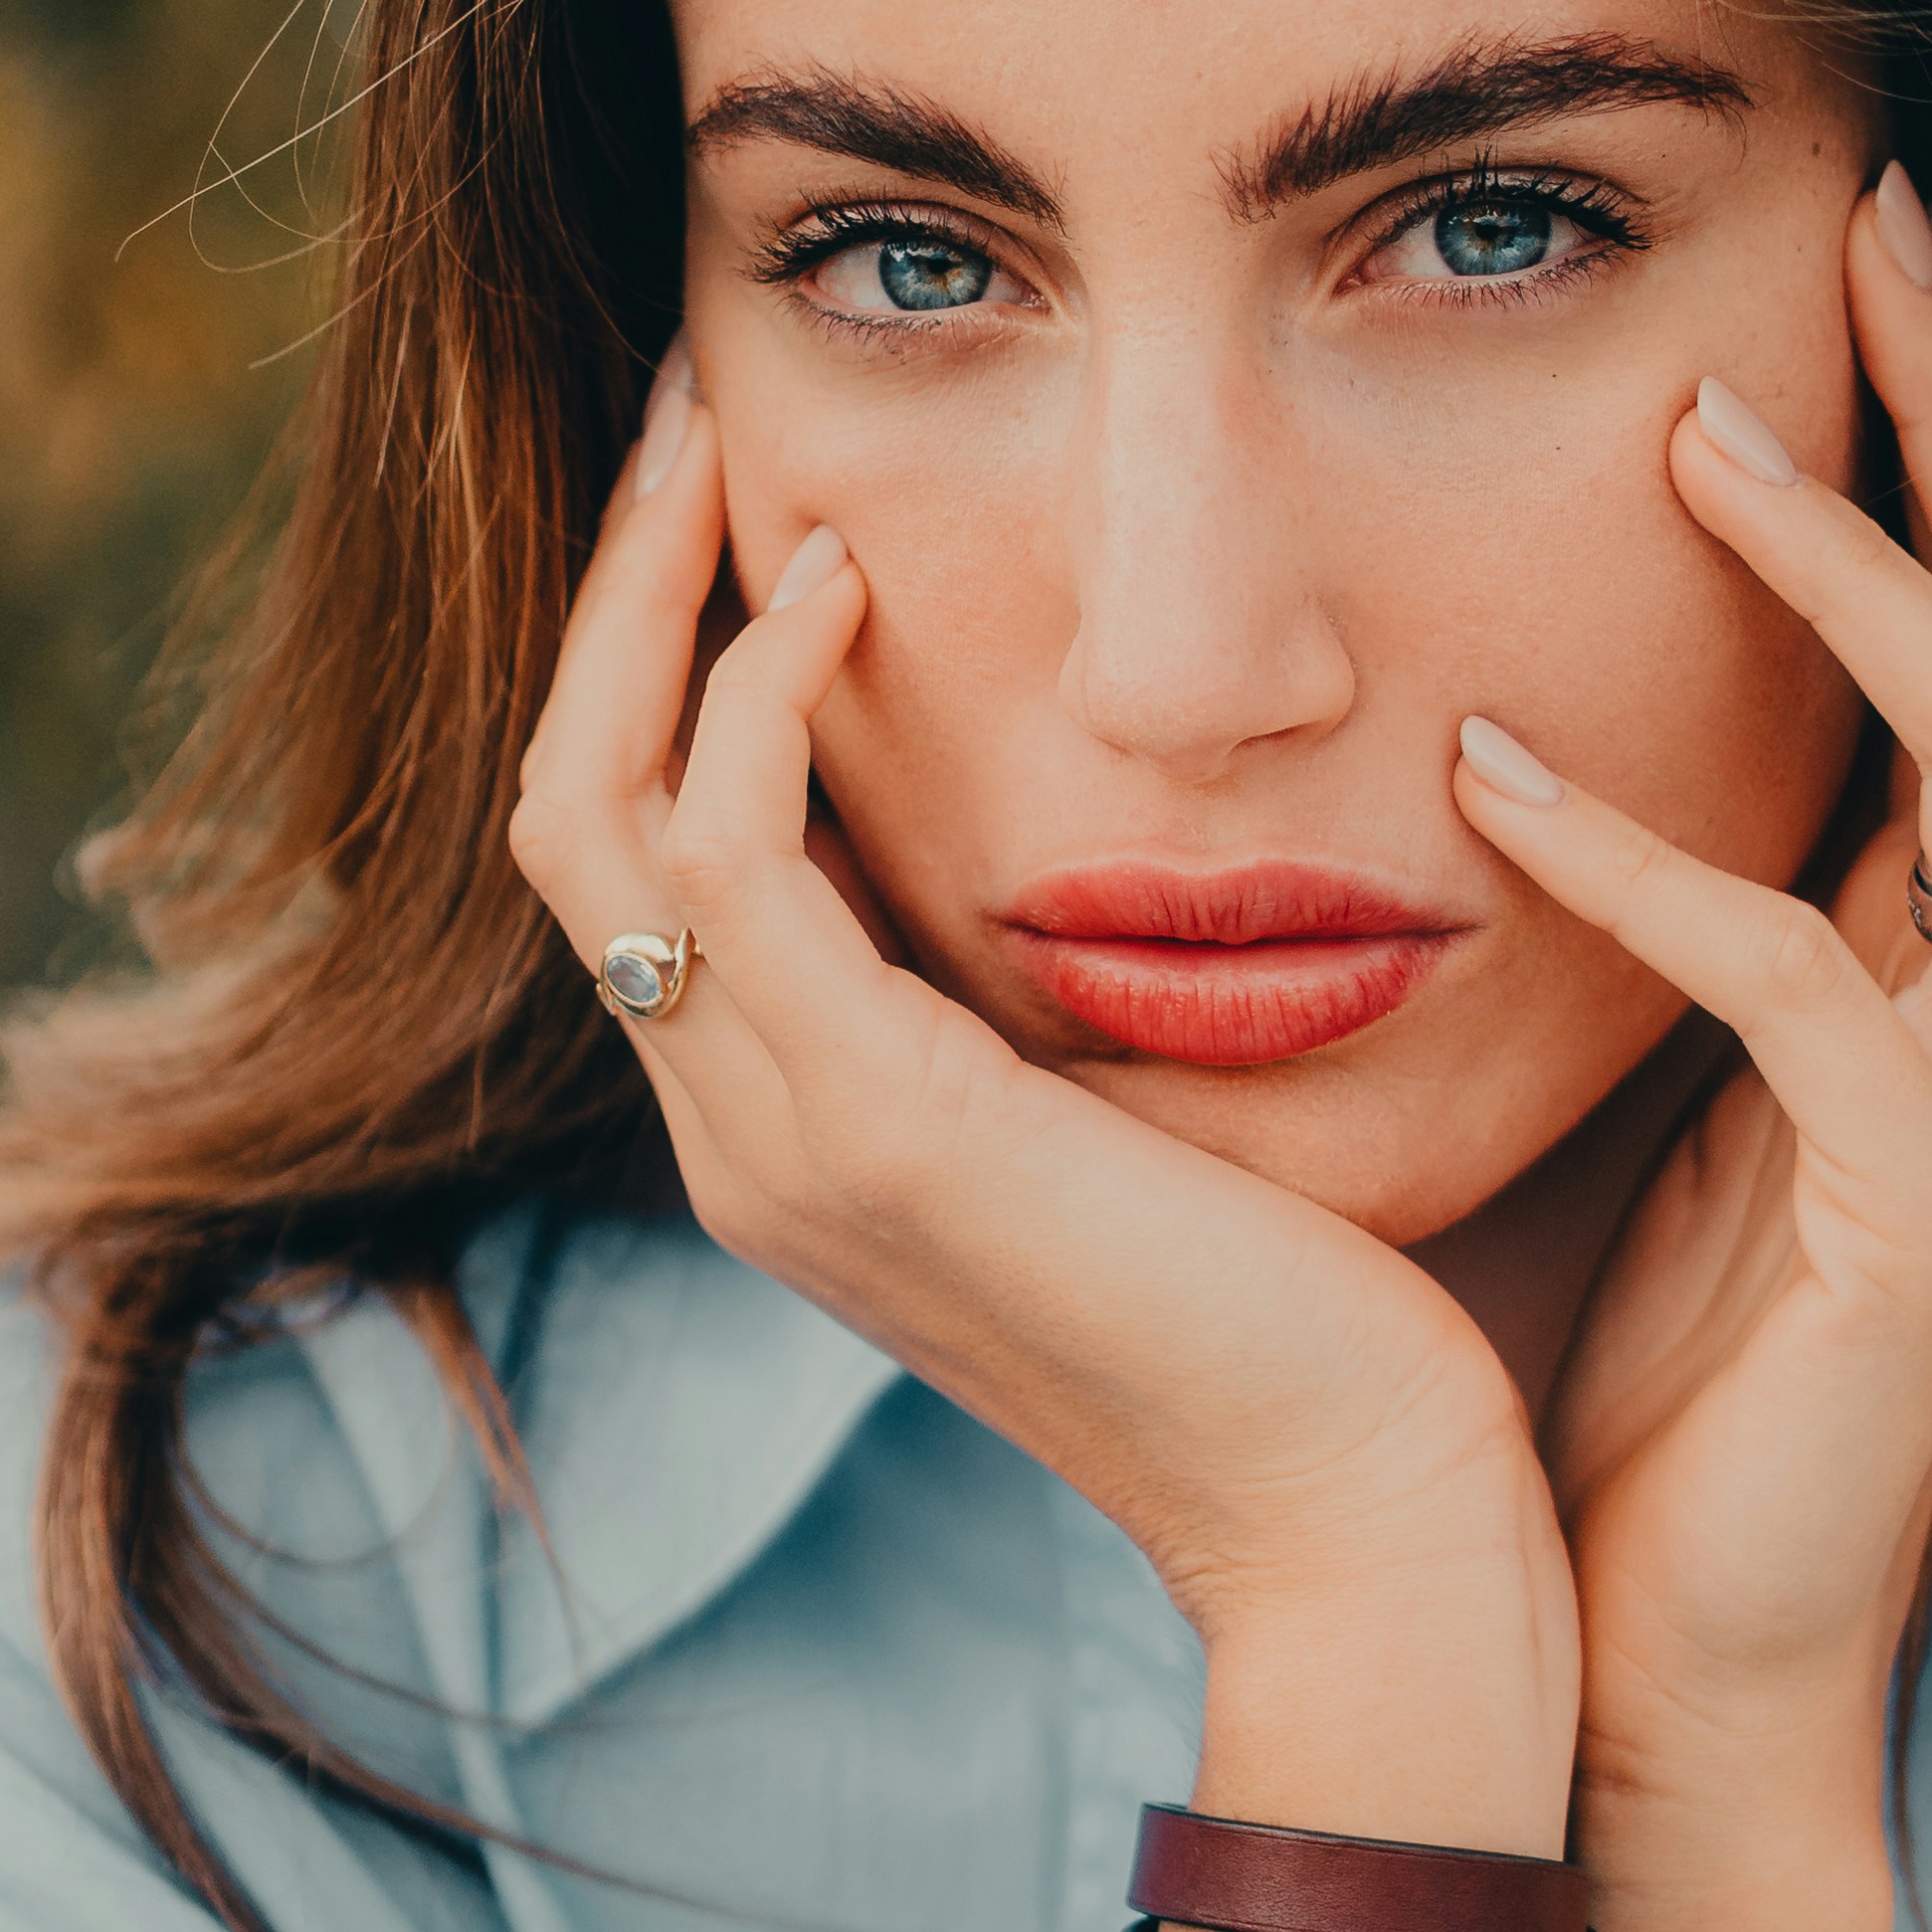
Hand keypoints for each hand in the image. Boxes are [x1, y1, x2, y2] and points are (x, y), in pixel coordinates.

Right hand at [509, 370, 1575, 1830]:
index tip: (738, 487)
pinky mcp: (879, 1130)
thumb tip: (1068, 833)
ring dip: (647, 598)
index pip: (634, 857)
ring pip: (598, 810)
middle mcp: (745, 1141)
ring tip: (728, 437)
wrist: (1370, 1528)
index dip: (652, 661)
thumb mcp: (1137, 1118)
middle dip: (608, 594)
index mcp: (795, 1139)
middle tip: (687, 403)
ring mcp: (784, 1145)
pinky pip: (733, 857)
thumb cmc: (1319, 1321)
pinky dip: (759, 696)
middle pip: (562, 808)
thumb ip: (1054, 996)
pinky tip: (841, 581)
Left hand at [1451, 177, 1931, 1931]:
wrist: (1650, 1676)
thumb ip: (1611, 894)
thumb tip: (1455, 673)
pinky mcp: (1930, 1226)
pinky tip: (1491, 778)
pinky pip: (1801, 986)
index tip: (1861, 231)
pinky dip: (1648, 865)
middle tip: (1881, 219)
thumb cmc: (1605, 1387)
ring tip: (1701, 429)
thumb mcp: (1614, 1076)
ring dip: (1846, 582)